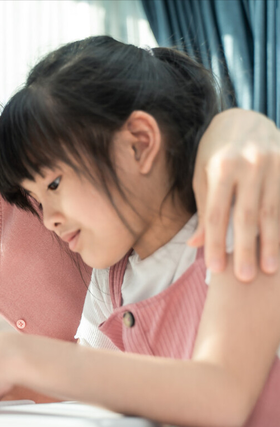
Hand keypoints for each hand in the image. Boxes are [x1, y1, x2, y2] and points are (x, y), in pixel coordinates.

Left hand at [189, 108, 279, 281]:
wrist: (244, 119)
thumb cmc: (215, 153)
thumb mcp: (202, 175)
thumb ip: (204, 209)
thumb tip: (195, 244)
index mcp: (220, 166)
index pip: (217, 213)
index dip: (216, 242)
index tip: (215, 269)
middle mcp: (249, 164)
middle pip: (247, 215)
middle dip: (246, 249)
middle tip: (244, 278)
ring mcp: (275, 162)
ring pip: (274, 211)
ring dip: (272, 243)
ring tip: (269, 269)